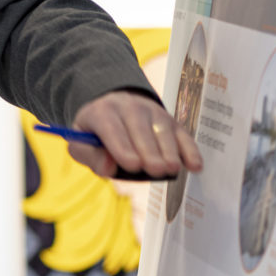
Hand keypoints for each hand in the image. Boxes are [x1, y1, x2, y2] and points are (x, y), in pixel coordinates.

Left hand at [70, 90, 203, 180]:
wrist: (114, 105)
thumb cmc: (96, 131)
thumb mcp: (80, 141)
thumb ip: (89, 155)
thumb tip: (109, 168)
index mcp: (102, 112)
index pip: (112, 128)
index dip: (122, 147)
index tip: (133, 165)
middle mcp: (129, 107)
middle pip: (141, 129)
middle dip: (149, 151)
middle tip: (155, 170)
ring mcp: (153, 112)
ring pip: (163, 129)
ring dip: (169, 150)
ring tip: (171, 169)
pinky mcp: (171, 120)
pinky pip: (182, 134)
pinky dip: (190, 150)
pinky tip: (195, 166)